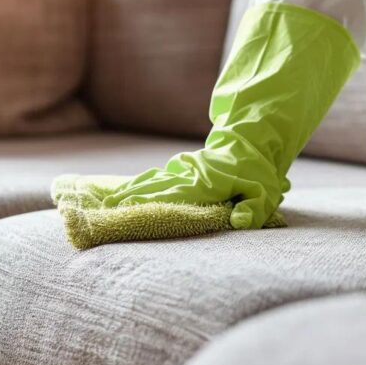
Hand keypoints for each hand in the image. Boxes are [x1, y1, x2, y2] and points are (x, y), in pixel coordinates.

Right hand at [100, 136, 282, 229]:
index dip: (148, 204)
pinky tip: (124, 190)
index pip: (173, 197)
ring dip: (129, 190)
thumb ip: (253, 209)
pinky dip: (139, 182)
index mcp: (205, 184)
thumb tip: (240, 222)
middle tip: (101, 212)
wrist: (252, 142)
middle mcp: (189, 175)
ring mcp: (184, 170)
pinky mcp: (183, 168)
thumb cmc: (258, 173)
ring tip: (105, 202)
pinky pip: (157, 176)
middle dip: (128, 200)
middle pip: (154, 188)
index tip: (124, 211)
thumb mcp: (264, 193)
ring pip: (152, 180)